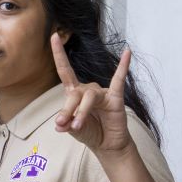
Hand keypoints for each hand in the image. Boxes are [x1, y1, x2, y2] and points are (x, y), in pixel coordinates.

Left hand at [51, 33, 132, 154]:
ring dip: (82, 112)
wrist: (108, 145)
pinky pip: (119, 80)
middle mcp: (88, 89)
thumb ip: (66, 124)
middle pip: (75, 93)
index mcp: (75, 93)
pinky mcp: (116, 98)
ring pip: (89, 96)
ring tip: (77, 126)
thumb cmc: (90, 132)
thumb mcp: (73, 129)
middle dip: (68, 109)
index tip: (54, 36)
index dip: (59, 54)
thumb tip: (59, 124)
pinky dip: (123, 66)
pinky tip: (127, 53)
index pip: (65, 70)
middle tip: (65, 124)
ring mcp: (102, 93)